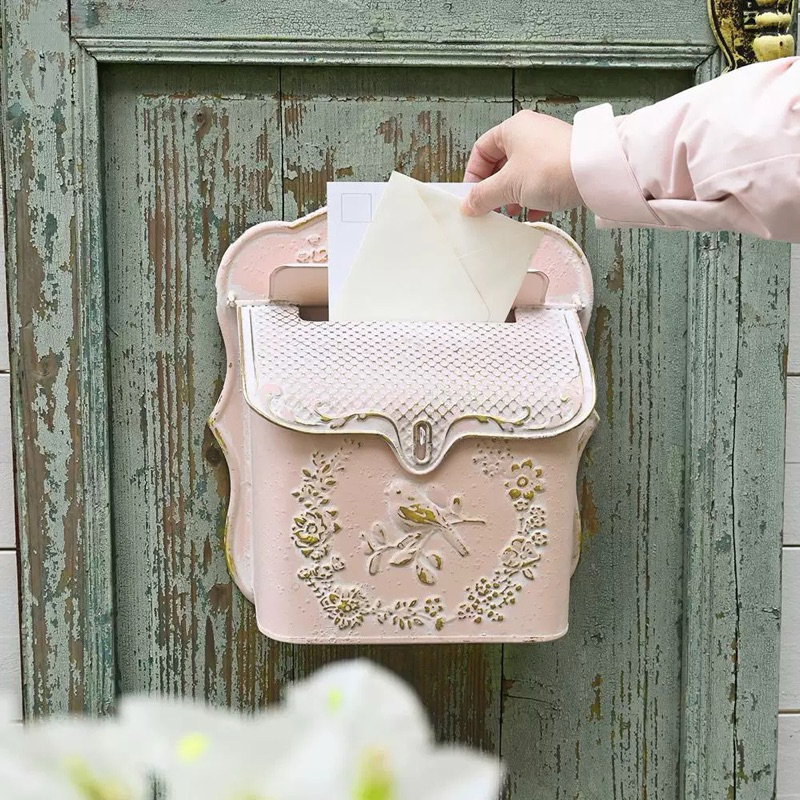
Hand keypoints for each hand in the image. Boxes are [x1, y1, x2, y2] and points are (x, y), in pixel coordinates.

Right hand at [461, 109, 582, 219]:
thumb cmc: (550, 169)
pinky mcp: (565, 164)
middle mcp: (531, 133)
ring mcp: (550, 148)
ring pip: (522, 174)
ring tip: (512, 213)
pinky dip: (534, 198)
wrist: (595, 173)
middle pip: (501, 164)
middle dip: (495, 189)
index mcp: (513, 129)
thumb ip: (483, 196)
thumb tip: (468, 204)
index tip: (472, 197)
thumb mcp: (508, 185)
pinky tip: (534, 214)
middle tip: (490, 208)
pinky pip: (542, 181)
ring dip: (514, 196)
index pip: (482, 150)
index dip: (473, 175)